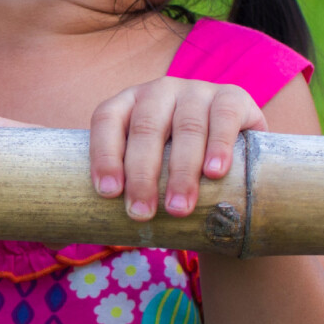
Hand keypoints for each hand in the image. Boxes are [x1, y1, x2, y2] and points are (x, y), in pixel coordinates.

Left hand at [89, 77, 264, 220]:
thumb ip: (127, 185)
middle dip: (142, 174)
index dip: (105, 154)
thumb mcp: (150, 166)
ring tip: (178, 208)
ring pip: (186, 127)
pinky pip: (224, 118)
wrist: (236, 152)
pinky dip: (219, 147)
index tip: (109, 192)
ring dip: (181, 171)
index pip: (107, 119)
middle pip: (146, 128)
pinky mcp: (233, 97)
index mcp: (130, 102)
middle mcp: (161, 91)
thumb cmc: (178, 166)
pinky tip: (215, 173)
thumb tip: (86, 232)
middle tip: (141, 213)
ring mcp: (197, 91)